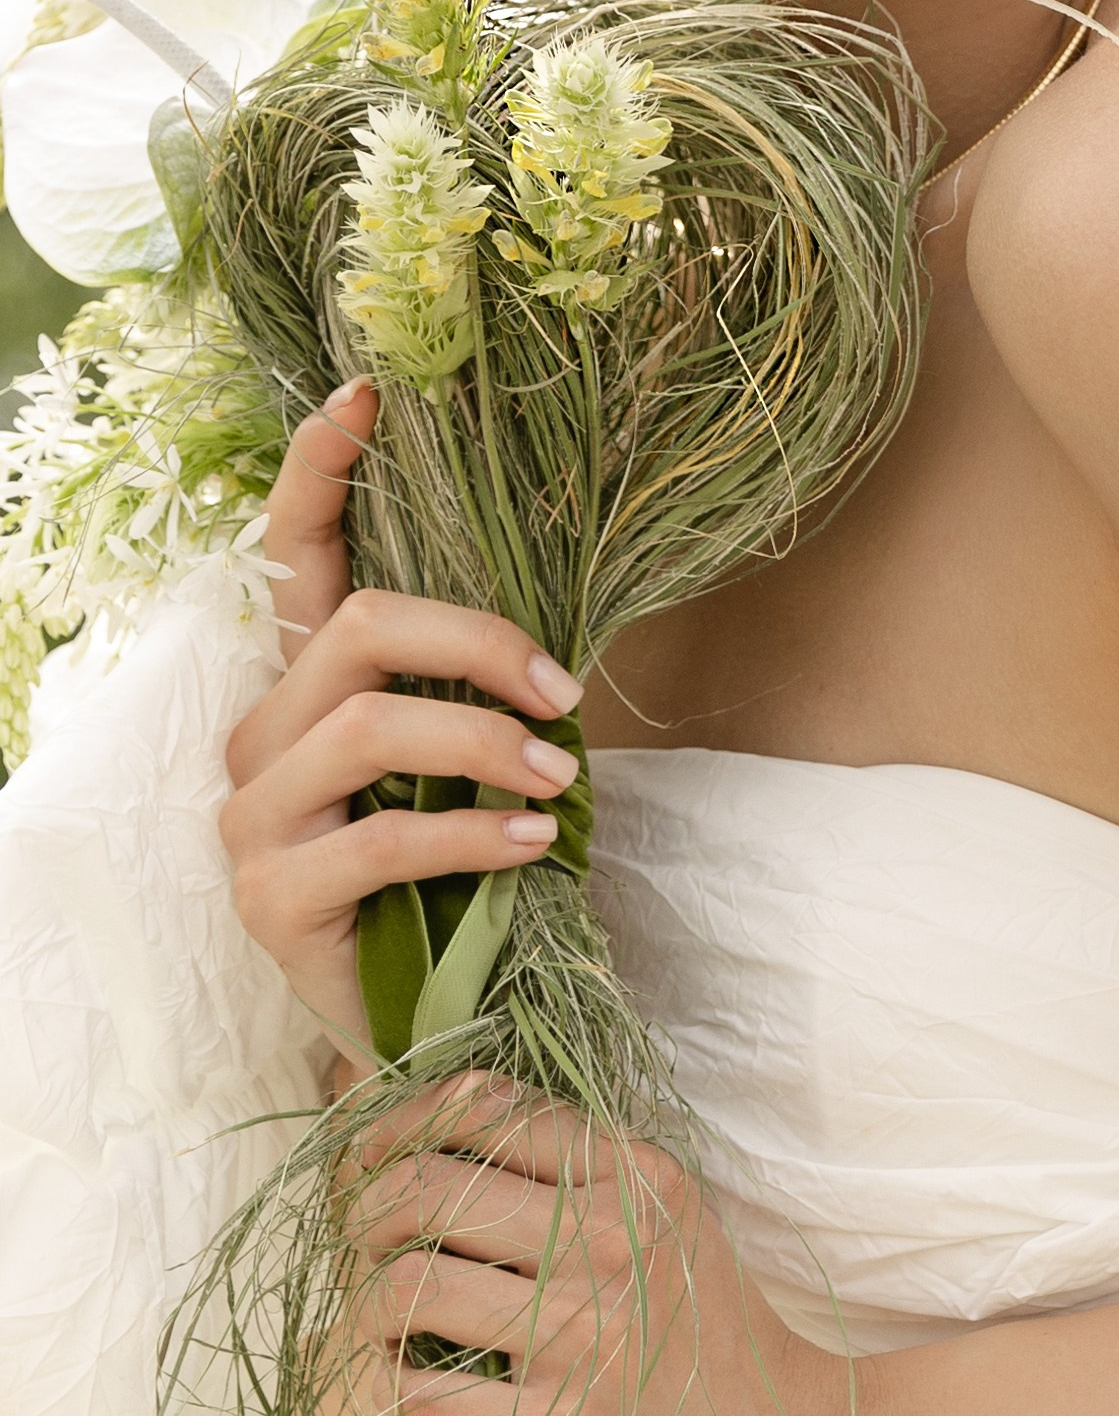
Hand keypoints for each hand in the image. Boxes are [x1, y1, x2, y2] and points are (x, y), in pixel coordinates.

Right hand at [221, 384, 584, 1054]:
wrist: (425, 1020)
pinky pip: (380, 834)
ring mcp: (252, 814)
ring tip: (561, 783)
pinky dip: (474, 831)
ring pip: (369, 725)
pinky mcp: (270, 895)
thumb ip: (482, 687)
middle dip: (482, 643)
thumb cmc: (459, 872)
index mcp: (308, 683)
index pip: (292, 553)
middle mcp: (260, 734)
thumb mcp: (473, 762)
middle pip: (361, 629)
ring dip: (489, 741)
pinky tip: (531, 845)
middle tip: (567, 692)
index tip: (366, 394)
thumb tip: (569, 614)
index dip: (317, 470)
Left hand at [336, 1076, 857, 1415]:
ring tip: (378, 1328)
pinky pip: (423, 1398)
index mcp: (636, 1175)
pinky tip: (404, 1396)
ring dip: (366, 1309)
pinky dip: (389, 1396)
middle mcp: (610, 1237)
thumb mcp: (671, 1227)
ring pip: (407, 1286)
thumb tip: (449, 1142)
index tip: (371, 1162)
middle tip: (359, 1246)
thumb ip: (582, 1179)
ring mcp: (586, 1334)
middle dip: (363, 1212)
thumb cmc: (716, 1343)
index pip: (487, 1105)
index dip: (401, 1123)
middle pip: (426, 1186)